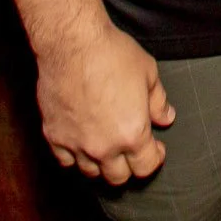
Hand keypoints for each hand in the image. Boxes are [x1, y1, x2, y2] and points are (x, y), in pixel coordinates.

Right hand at [37, 21, 173, 184]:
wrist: (72, 43)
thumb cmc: (112, 54)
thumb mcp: (148, 73)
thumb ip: (158, 101)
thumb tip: (166, 117)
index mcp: (132, 134)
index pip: (145, 167)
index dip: (153, 159)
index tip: (154, 149)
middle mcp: (104, 146)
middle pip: (118, 177)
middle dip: (127, 166)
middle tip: (129, 150)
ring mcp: (76, 144)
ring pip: (90, 172)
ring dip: (100, 163)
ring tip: (105, 146)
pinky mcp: (54, 136)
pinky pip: (65, 160)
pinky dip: (74, 156)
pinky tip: (81, 142)